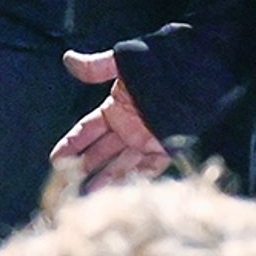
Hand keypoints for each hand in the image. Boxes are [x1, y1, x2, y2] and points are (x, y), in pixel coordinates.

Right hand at [53, 49, 171, 186]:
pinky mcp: (166, 149)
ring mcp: (146, 140)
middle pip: (100, 153)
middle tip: (68, 184)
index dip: (71, 145)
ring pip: (121, 164)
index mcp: (115, 109)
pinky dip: (134, 178)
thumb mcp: (125, 63)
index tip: (55, 159)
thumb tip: (68, 60)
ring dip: (105, 180)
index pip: (86, 132)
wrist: (200, 69)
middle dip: (84, 168)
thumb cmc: (162, 63)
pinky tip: (120, 190)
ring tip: (88, 195)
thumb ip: (97, 67)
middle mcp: (128, 128)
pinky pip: (148, 168)